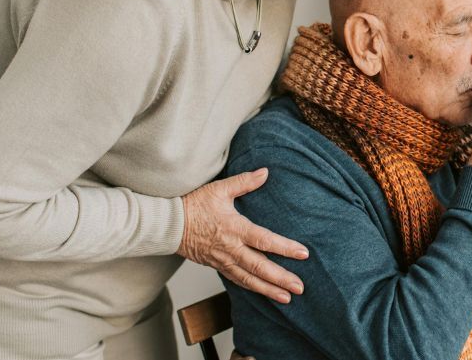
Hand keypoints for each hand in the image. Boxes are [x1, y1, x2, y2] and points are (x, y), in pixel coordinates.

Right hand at [177, 169, 308, 303]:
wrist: (168, 224)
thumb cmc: (192, 205)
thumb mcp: (219, 189)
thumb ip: (244, 182)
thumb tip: (265, 172)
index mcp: (235, 228)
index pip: (265, 240)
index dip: (285, 248)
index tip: (303, 254)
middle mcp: (231, 248)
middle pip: (260, 267)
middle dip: (281, 278)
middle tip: (300, 288)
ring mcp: (223, 260)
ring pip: (249, 279)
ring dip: (269, 289)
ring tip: (286, 298)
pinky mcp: (217, 266)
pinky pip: (237, 280)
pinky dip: (252, 288)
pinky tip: (264, 292)